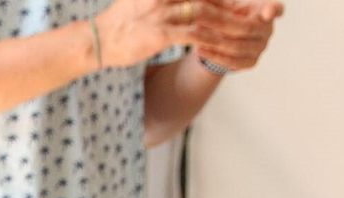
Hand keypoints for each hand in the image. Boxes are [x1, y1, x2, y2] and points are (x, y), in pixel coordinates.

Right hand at [96, 0, 227, 67]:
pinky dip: (210, 40)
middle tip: (248, 17)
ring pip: (206, 15)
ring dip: (226, 24)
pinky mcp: (161, 33)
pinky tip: (219, 47)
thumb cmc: (119, 22)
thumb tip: (187, 2)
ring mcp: (163, 13)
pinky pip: (194, 35)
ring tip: (240, 32)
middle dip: (230, 7)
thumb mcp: (142, 0)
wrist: (96, 40)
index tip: (239, 5)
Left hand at [191, 0, 282, 71]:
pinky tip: (199, 49)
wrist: (225, 36)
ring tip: (194, 35)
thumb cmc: (228, 14)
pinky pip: (232, 62)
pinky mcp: (251, 62)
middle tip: (201, 20)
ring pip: (237, 47)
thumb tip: (203, 2)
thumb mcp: (225, 5)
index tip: (268, 12)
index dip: (273, 10)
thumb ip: (220, 3)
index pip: (275, 9)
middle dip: (222, 24)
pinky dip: (214, 56)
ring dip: (214, 42)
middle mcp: (267, 29)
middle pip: (247, 28)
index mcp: (264, 9)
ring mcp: (261, 47)